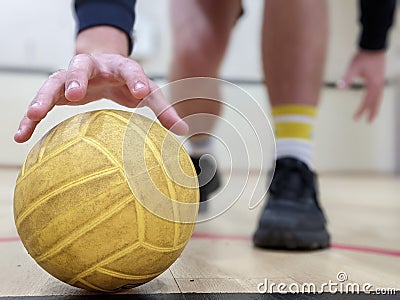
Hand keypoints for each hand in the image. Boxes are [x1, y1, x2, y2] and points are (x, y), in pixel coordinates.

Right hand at [14, 53, 187, 142]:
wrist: (103, 65)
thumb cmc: (128, 81)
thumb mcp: (146, 91)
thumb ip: (163, 108)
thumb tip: (185, 130)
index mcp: (121, 67)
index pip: (130, 69)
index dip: (136, 79)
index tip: (142, 93)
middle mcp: (94, 67)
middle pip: (82, 66)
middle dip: (78, 77)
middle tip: (75, 94)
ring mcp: (73, 76)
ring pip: (54, 80)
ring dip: (44, 95)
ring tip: (35, 113)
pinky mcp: (58, 89)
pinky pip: (42, 101)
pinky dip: (30, 116)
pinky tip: (21, 134)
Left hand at [337, 50, 385, 121]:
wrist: (373, 45)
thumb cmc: (362, 56)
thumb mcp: (353, 67)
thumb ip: (346, 78)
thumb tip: (339, 87)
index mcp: (373, 83)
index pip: (367, 101)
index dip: (361, 110)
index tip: (356, 118)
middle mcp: (379, 83)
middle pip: (376, 101)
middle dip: (372, 112)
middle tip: (368, 122)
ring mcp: (381, 80)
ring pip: (379, 97)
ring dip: (375, 106)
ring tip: (373, 114)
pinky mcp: (380, 76)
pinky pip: (379, 91)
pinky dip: (376, 98)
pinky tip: (373, 100)